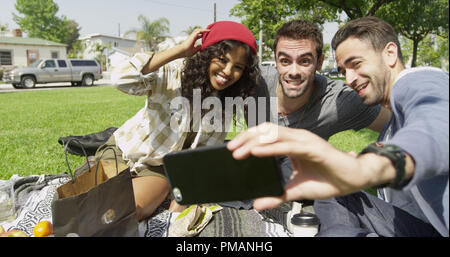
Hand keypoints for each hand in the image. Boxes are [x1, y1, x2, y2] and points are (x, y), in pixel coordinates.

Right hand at [178, 28, 209, 57]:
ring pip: (199, 30)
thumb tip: (201, 45)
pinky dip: (204, 30)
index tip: (207, 36)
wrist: (182, 51)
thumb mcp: (194, 50)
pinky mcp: (193, 35)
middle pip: (199, 32)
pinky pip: (199, 31)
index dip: (202, 35)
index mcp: (192, 40)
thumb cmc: (187, 52)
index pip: (198, 36)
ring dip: (204, 29)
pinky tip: (208, 30)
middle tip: (209, 31)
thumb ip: (198, 47)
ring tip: (210, 30)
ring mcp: (192, 36)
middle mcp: (192, 37)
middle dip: (203, 31)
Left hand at [227, 123, 370, 210]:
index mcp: (292, 144)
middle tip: (230, 149)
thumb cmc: (329, 180)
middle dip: (246, 138)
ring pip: (274, 134)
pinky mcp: (313, 147)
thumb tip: (258, 203)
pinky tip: (257, 151)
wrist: (354, 180)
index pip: (265, 136)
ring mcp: (304, 141)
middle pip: (265, 131)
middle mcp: (297, 138)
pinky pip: (287, 145)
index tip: (233, 149)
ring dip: (254, 142)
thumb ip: (278, 195)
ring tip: (238, 151)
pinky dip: (270, 147)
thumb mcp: (297, 191)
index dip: (248, 140)